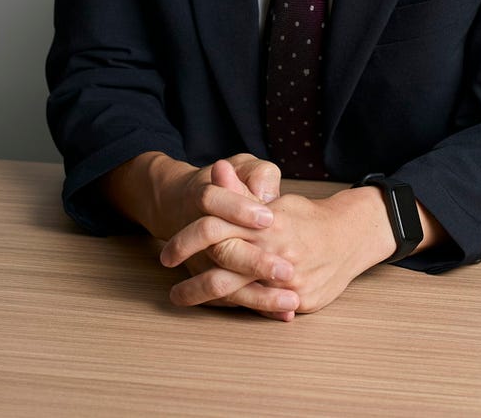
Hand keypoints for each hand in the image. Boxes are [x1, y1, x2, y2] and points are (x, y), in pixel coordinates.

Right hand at [105, 152, 297, 318]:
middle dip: (255, 262)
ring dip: (258, 295)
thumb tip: (266, 193)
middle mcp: (196, 235)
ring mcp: (201, 263)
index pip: (212, 201)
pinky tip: (285, 313)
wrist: (188, 208)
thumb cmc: (230, 184)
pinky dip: (256, 308)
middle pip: (221, 252)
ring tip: (292, 299)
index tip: (269, 217)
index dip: (239, 208)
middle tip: (288, 270)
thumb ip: (257, 175)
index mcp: (202, 197)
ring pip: (221, 285)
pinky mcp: (209, 284)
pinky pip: (230, 300)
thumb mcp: (243, 167)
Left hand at [161, 186, 396, 315]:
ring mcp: (290, 281)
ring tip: (186, 303)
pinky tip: (223, 309)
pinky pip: (265, 310)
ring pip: (240, 296)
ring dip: (208, 301)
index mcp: (266, 225)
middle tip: (172, 292)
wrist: (351, 236)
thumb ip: (241, 189)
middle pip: (222, 274)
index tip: (168, 255)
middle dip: (193, 285)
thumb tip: (216, 169)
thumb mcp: (273, 200)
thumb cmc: (306, 217)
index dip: (187, 242)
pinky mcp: (301, 300)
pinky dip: (241, 309)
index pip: (215, 231)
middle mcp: (276, 254)